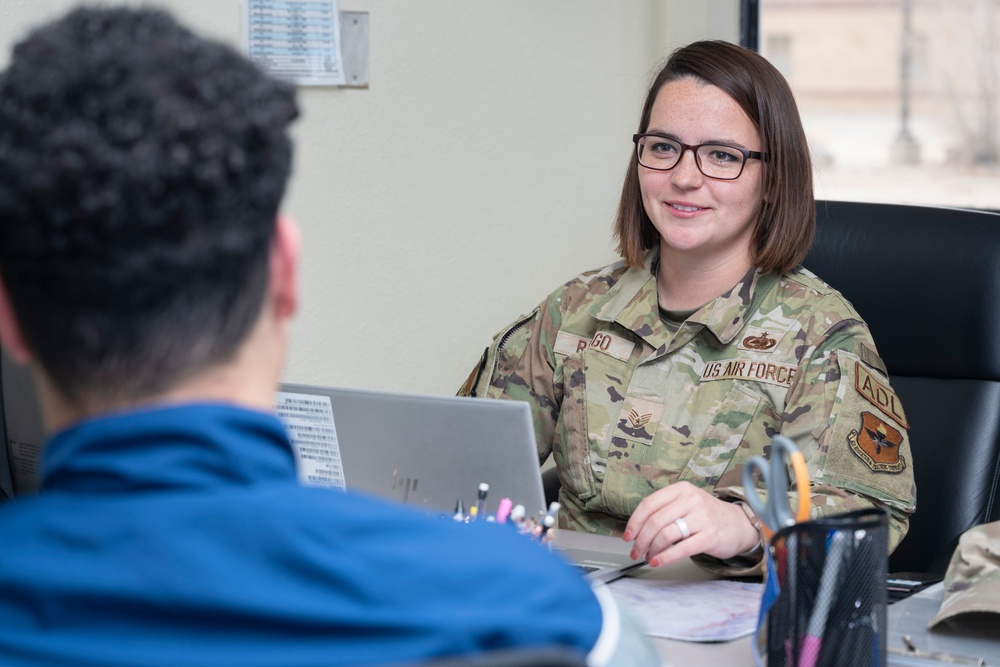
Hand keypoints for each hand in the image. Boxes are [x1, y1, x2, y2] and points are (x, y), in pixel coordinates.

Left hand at [622, 481, 759, 567]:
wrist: (738, 525)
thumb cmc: (706, 515)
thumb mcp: (686, 503)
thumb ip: (664, 510)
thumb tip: (637, 529)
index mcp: (681, 489)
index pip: (649, 504)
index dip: (634, 522)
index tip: (627, 536)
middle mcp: (691, 500)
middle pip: (655, 521)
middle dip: (641, 539)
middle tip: (635, 551)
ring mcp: (702, 518)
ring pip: (666, 534)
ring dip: (651, 549)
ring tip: (648, 556)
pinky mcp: (709, 536)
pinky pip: (681, 548)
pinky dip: (665, 557)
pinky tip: (657, 562)